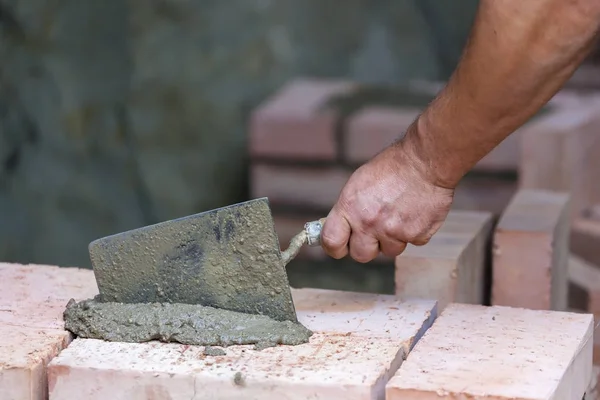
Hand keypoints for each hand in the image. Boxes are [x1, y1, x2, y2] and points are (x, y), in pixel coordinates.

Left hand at [321, 138, 454, 262]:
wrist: (426, 162)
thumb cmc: (393, 167)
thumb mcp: (359, 182)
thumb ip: (349, 209)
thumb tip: (343, 228)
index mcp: (350, 207)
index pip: (331, 241)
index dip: (336, 247)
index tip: (341, 245)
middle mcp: (369, 223)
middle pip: (361, 255)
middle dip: (368, 246)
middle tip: (375, 230)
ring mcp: (393, 232)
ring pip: (390, 250)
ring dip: (394, 238)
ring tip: (400, 214)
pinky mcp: (417, 235)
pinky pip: (412, 243)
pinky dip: (414, 231)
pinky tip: (415, 212)